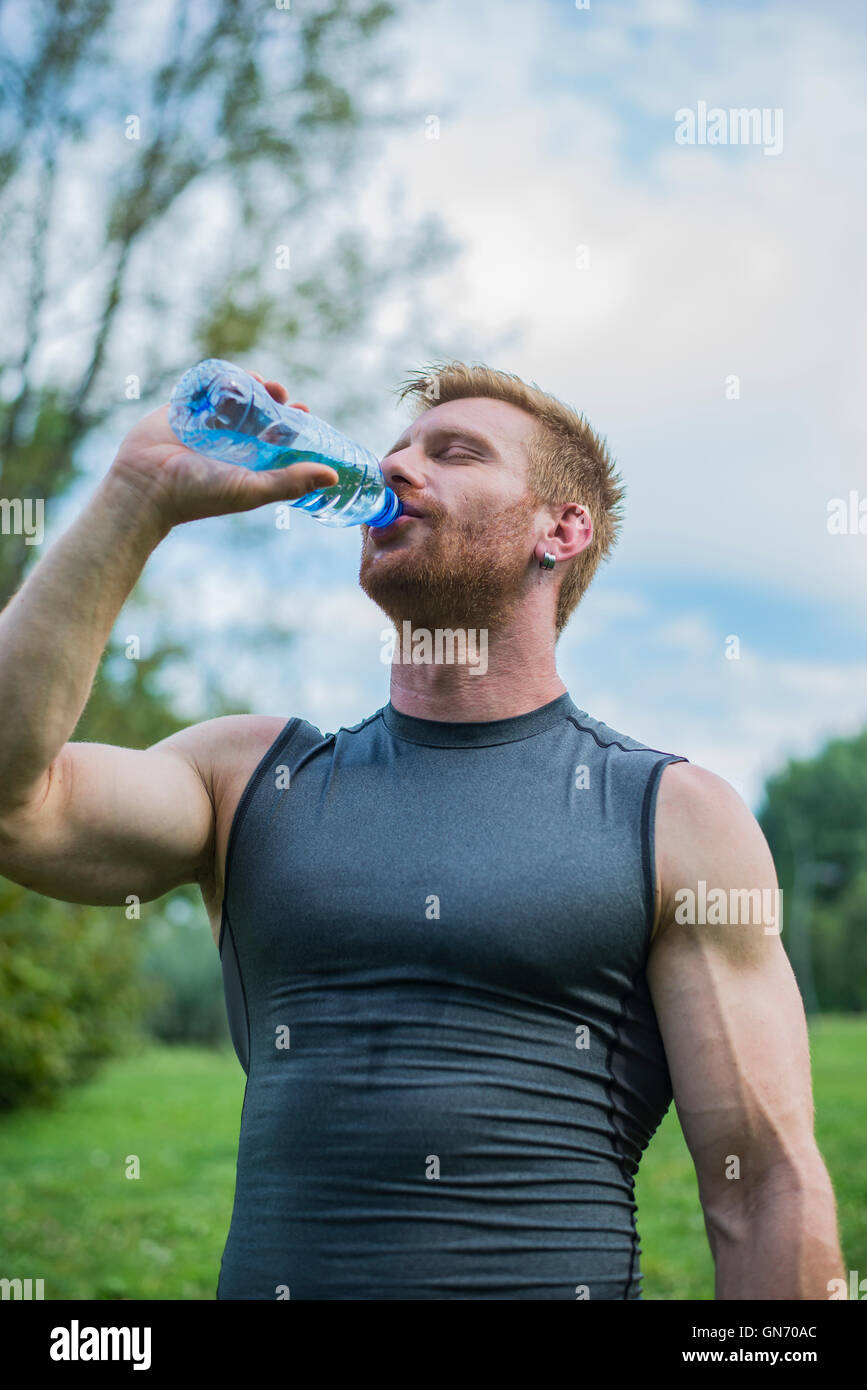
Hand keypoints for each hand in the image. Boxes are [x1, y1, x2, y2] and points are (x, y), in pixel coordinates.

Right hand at [107, 369, 339, 530]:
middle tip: (280, 392)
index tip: (304, 413)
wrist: (146, 486)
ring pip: (233, 397)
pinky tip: (231, 375)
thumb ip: (290, 482)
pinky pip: (204, 387)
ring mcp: (204, 424)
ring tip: (259, 382)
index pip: (276, 438)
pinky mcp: (182, 409)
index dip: (292, 424)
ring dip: (249, 385)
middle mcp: (228, 443)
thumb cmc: (199, 494)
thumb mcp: (251, 489)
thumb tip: (334, 477)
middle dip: (273, 399)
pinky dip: (218, 378)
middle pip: (258, 413)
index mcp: (246, 462)